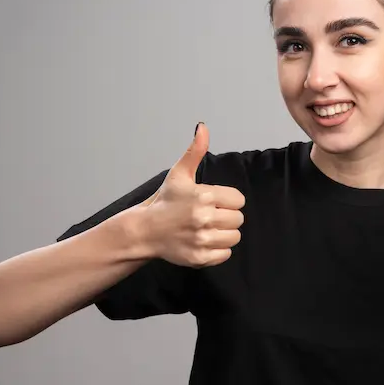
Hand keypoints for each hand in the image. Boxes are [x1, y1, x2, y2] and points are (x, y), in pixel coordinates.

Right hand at [140, 123, 244, 266]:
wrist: (145, 230)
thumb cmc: (166, 201)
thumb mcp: (179, 174)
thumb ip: (195, 151)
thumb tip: (202, 127)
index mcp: (204, 196)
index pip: (238, 200)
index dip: (228, 200)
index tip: (213, 202)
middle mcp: (204, 218)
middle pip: (238, 219)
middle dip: (226, 216)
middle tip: (209, 215)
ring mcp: (202, 239)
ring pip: (234, 237)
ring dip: (224, 233)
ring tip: (207, 228)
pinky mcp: (200, 257)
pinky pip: (226, 254)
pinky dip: (218, 250)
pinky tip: (204, 241)